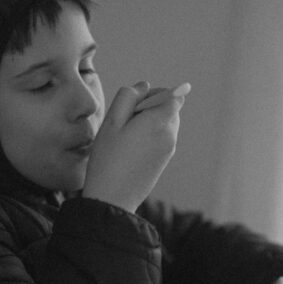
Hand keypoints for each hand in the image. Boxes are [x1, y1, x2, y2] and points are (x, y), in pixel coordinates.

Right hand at [82, 81, 189, 212]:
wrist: (112, 197)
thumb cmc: (108, 158)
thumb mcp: (111, 121)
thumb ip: (129, 96)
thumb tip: (145, 86)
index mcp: (160, 122)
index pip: (174, 96)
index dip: (155, 94)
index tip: (135, 105)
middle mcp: (170, 135)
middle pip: (170, 108)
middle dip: (151, 108)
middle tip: (125, 122)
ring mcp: (169, 149)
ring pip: (165, 123)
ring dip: (150, 122)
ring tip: (126, 137)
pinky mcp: (164, 160)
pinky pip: (162, 138)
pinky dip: (150, 136)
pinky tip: (130, 149)